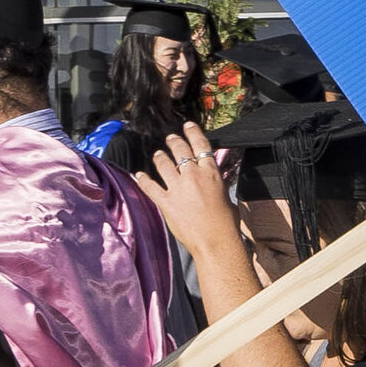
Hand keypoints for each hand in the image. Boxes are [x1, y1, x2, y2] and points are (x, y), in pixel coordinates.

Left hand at [134, 122, 244, 268]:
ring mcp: (177, 188)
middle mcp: (193, 176)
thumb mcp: (226, 195)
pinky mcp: (166, 202)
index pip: (200, 145)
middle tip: (171, 138)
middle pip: (180, 150)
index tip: (188, 125)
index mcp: (211, 173)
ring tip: (158, 154)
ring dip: (159, 157)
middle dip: (174, 141)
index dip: (193, 132)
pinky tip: (139, 175)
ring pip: (164, 164)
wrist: (216, 241)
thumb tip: (210, 180)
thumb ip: (215, 183)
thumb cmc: (226, 222)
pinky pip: (150, 187)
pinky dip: (143, 180)